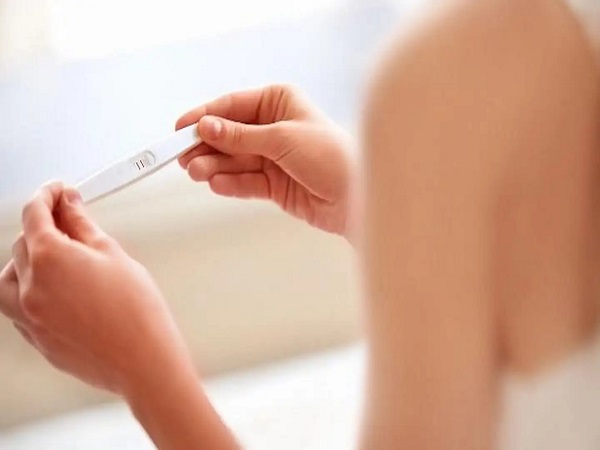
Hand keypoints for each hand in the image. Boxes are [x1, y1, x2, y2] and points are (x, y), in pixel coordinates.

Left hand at [0, 183, 193, 394]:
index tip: (57, 190)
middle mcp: (30, 287)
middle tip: (69, 219)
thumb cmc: (136, 312)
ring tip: (53, 257)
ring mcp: (28, 316)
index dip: (47, 195)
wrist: (142, 360)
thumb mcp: (114, 255)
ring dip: (26, 260)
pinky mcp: (36, 338)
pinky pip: (17, 306)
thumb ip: (83, 227)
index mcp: (49, 259)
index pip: (35, 214)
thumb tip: (70, 207)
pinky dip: (29, 290)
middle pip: (23, 243)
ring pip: (9, 278)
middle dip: (43, 225)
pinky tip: (55, 288)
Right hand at [176, 84, 354, 236]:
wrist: (357, 198)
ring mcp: (273, 157)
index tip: (180, 128)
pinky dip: (230, 183)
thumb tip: (206, 127)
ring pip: (234, 161)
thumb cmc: (332, 156)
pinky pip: (245, 182)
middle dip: (207, 147)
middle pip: (229, 136)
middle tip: (184, 158)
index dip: (204, 117)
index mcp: (279, 102)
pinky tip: (216, 184)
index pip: (233, 106)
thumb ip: (241, 137)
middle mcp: (273, 127)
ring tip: (197, 173)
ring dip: (214, 167)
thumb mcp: (282, 139)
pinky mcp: (274, 184)